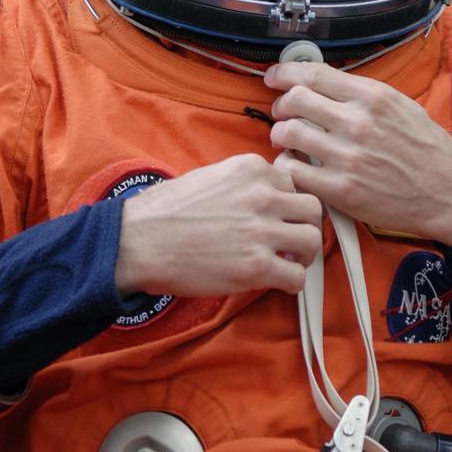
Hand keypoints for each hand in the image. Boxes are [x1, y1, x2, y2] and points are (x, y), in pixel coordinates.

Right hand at [116, 152, 323, 297]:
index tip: (273, 217)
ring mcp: (262, 232)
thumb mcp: (211, 176)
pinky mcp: (256, 267)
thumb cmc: (167, 211)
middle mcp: (263, 196)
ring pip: (313, 241)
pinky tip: (275, 281)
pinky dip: (291, 282)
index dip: (285, 204)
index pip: (293, 184)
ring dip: (303, 254)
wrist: (138, 241)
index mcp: (252, 169)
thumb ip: (245, 183)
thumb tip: (271, 196)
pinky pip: (297, 276)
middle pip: (313, 209)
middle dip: (305, 226)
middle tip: (290, 240)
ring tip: (286, 261)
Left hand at [264, 61, 451, 250]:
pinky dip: (287, 167)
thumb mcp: (401, 107)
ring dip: (281, 136)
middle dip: (281, 106)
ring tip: (288, 142)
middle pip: (294, 100)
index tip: (275, 78)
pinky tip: (296, 167)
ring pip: (288, 134)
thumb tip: (323, 83)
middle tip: (282, 114)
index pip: (313, 74)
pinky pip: (294, 171)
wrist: (448, 193)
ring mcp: (348, 156)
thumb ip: (361, 95)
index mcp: (373, 97)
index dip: (285, 74)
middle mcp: (358, 122)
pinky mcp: (341, 189)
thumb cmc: (426, 151)